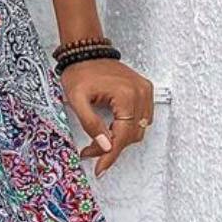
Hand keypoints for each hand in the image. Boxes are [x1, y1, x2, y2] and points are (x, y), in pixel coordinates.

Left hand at [60, 56, 154, 176]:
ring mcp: (145, 92)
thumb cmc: (80, 71)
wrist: (86, 52)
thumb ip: (91, 124)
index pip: (122, 136)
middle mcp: (141, 93)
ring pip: (138, 129)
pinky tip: (110, 130)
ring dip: (119, 140)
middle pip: (132, 135)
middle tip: (90, 152)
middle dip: (111, 148)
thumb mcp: (77, 100)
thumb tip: (105, 146)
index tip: (100, 168)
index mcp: (127, 95)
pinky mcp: (144, 91)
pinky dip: (127, 128)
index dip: (110, 155)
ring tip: (98, 141)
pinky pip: (141, 119)